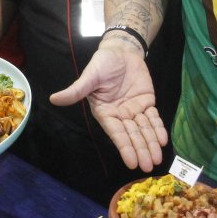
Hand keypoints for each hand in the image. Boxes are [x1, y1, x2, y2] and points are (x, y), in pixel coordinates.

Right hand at [50, 43, 166, 171]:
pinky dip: (158, 128)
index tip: (132, 162)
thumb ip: (75, 90)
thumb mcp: (89, 76)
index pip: (116, 133)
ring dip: (151, 144)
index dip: (124, 147)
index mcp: (105, 113)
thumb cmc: (102, 64)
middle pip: (132, 135)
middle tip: (149, 167)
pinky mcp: (146, 102)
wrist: (121, 50)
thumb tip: (53, 99)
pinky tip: (163, 140)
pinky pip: (153, 118)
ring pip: (144, 129)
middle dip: (141, 150)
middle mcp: (120, 115)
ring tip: (158, 158)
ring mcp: (134, 110)